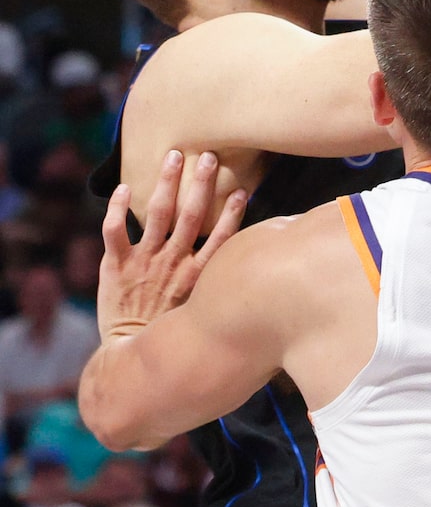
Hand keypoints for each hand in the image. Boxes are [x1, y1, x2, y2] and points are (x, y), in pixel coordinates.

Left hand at [98, 152, 246, 341]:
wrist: (127, 350)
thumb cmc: (166, 331)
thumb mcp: (197, 309)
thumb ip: (213, 284)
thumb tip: (237, 266)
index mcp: (196, 276)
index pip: (220, 238)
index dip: (232, 213)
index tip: (240, 190)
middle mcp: (173, 264)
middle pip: (191, 217)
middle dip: (200, 184)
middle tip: (207, 156)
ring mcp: (143, 262)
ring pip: (157, 215)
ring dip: (167, 183)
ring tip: (173, 156)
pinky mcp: (115, 264)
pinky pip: (114, 230)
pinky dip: (117, 207)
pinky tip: (124, 186)